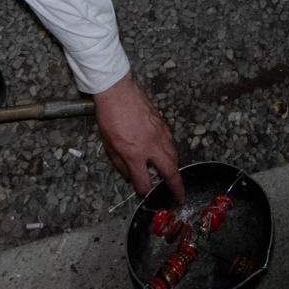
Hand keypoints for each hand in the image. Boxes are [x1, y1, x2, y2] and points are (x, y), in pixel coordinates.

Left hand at [93, 73, 183, 201]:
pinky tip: (168, 155)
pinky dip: (172, 152)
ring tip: (174, 176)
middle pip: (169, 171)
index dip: (143, 190)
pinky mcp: (163, 124)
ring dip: (175, 168)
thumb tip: (129, 175)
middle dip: (176, 186)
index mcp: (134, 154)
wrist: (118, 93)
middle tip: (180, 196)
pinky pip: (171, 143)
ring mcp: (160, 134)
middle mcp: (151, 146)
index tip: (143, 191)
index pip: (144, 181)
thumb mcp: (108, 146)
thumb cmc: (110, 117)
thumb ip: (120, 165)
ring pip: (174, 156)